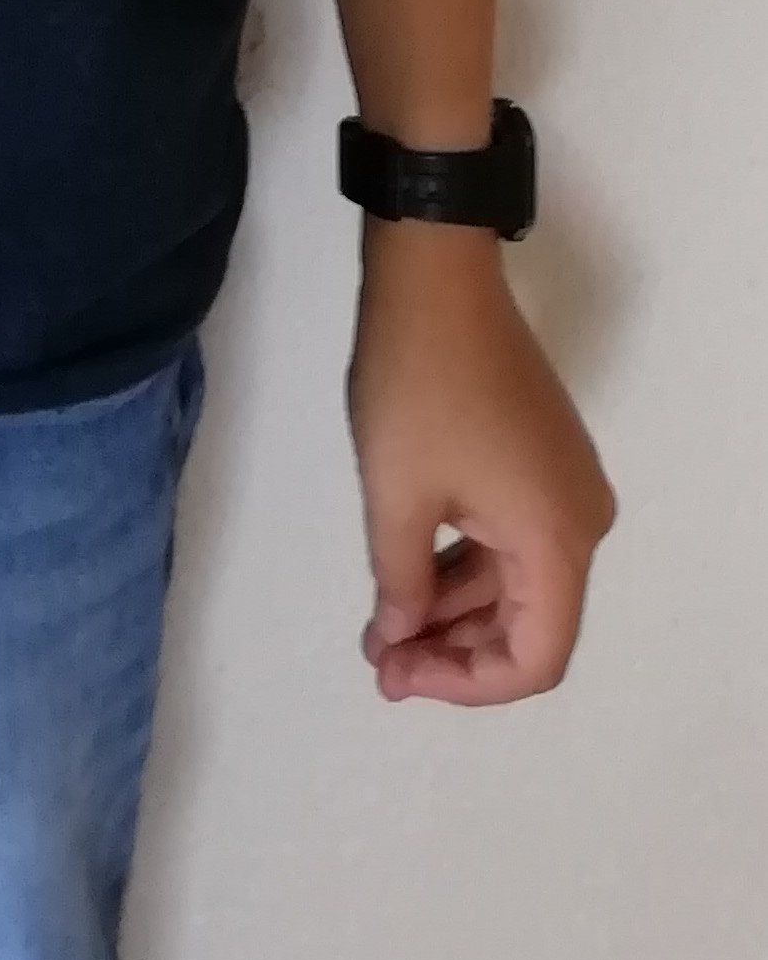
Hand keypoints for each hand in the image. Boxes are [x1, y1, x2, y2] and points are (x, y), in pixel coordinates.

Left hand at [349, 225, 615, 704]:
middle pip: (527, 622)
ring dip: (451, 610)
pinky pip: (509, 537)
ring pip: (514, 581)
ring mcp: (563, 485)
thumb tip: (401, 638)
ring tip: (381, 630)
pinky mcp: (540, 457)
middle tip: (379, 662)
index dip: (469, 684)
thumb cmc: (417, 386)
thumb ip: (401, 583)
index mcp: (559, 539)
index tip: (401, 676)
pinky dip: (461, 564)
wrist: (434, 276)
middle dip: (452, 650)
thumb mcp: (396, 494)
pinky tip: (406, 580)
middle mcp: (580, 521)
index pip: (536, 657)